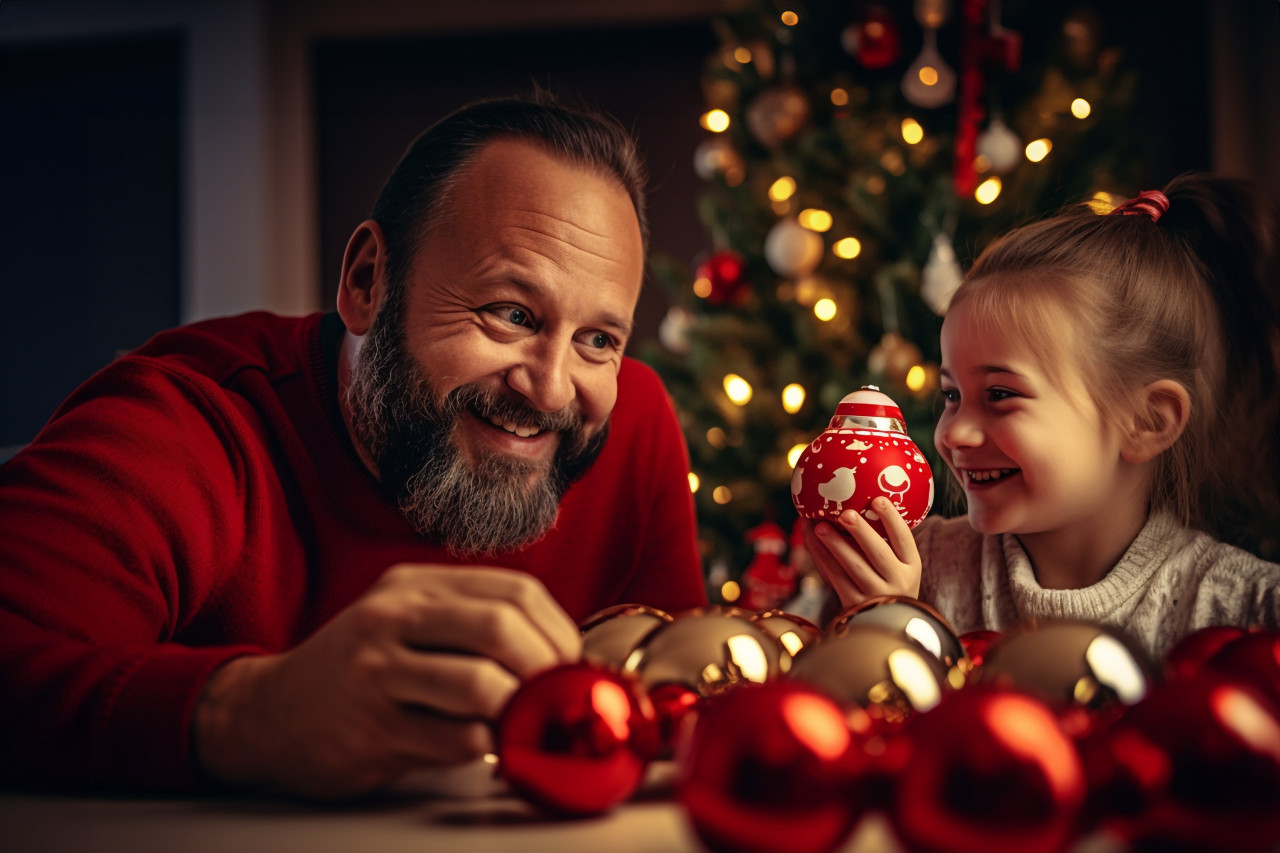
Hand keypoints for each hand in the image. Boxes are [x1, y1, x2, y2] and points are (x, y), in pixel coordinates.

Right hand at [194, 565, 581, 798]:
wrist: (268, 714)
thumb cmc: (357, 670)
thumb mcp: (407, 623)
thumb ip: (470, 626)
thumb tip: (557, 656)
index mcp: (414, 585)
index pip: (513, 590)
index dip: (558, 630)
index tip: (571, 663)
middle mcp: (393, 618)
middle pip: (501, 628)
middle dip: (546, 668)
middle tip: (558, 697)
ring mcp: (378, 672)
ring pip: (479, 685)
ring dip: (517, 711)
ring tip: (523, 723)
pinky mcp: (371, 727)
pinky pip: (454, 738)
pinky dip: (485, 747)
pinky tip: (484, 747)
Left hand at [802, 497, 921, 609]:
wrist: (884, 625)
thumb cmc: (888, 582)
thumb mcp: (899, 566)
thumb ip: (887, 541)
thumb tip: (866, 498)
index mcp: (911, 567)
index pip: (904, 539)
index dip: (892, 519)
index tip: (878, 499)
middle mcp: (897, 582)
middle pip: (878, 554)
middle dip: (861, 532)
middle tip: (845, 513)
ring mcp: (875, 596)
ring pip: (852, 567)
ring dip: (834, 544)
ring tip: (819, 526)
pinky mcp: (854, 605)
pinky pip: (834, 577)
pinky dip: (821, 557)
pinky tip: (813, 541)